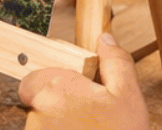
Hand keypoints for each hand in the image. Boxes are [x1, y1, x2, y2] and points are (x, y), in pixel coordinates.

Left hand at [19, 32, 148, 129]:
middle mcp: (37, 115)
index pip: (32, 80)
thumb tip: (105, 40)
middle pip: (37, 107)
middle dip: (59, 113)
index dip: (51, 87)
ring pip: (41, 128)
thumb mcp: (128, 97)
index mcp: (57, 90)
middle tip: (88, 124)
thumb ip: (115, 63)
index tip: (71, 97)